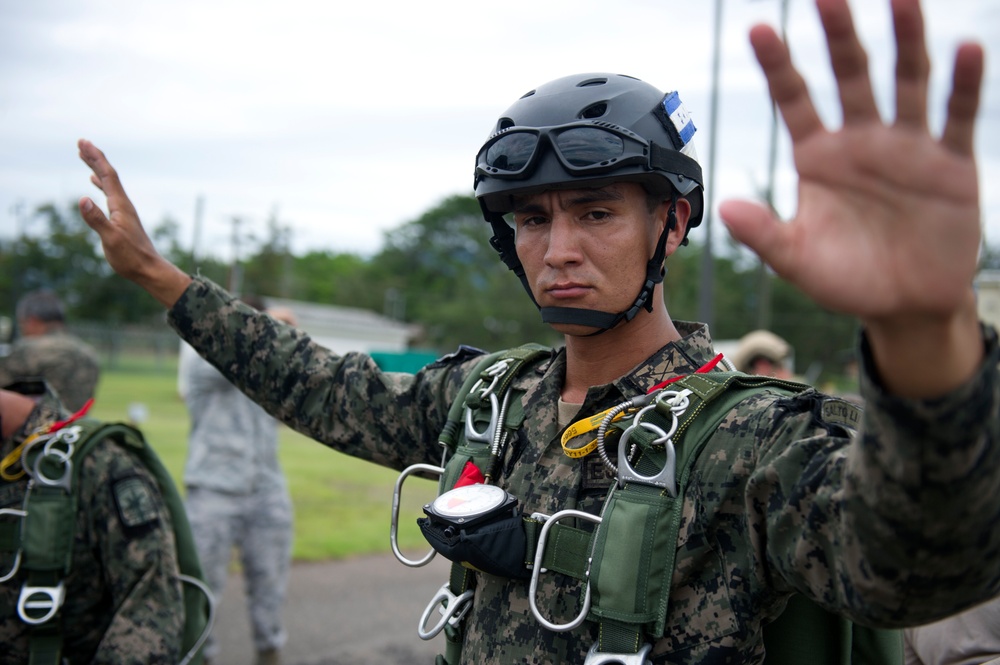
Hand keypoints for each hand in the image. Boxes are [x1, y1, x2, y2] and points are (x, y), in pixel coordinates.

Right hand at [78, 139, 191, 306]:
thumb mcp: (110, 239)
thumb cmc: (130, 257)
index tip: (83, 143)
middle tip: (81, 143)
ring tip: (85, 157)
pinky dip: (100, 184)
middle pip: (108, 175)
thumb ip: (97, 219)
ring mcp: (124, 211)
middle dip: (95, 158)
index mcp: (121, 205)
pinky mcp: (122, 219)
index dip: (95, 158)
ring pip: (108, 183)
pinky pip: (109, 194)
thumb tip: (82, 199)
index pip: (107, 176)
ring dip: (96, 169)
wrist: (149, 269)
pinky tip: (94, 183)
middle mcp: (124, 204)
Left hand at [719, 0, 984, 395]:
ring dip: (907, 40)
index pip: (795, 100)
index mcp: (818, 158)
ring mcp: (907, 146)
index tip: (759, 29)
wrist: (905, 305)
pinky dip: (963, 85)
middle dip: (840, 36)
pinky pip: (957, 117)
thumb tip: (723, 209)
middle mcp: (860, 140)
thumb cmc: (846, 279)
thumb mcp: (798, 261)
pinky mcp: (950, 162)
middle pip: (850, 76)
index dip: (779, 66)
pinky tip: (966, 49)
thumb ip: (765, 235)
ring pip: (907, 82)